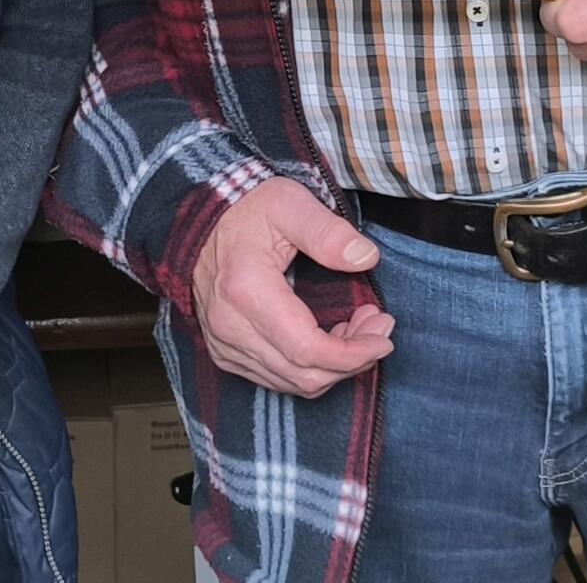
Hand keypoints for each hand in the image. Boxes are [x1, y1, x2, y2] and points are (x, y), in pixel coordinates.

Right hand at [190, 176, 394, 397]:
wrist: (202, 221)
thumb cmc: (248, 209)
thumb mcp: (290, 204)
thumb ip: (328, 232)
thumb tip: (366, 258)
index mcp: (247, 291)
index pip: (308, 349)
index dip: (353, 353)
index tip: (384, 335)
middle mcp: (231, 327)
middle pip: (304, 374)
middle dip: (352, 359)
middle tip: (378, 326)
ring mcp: (225, 344)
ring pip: (292, 383)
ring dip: (334, 366)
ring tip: (359, 329)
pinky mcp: (225, 352)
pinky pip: (276, 378)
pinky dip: (310, 369)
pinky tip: (329, 340)